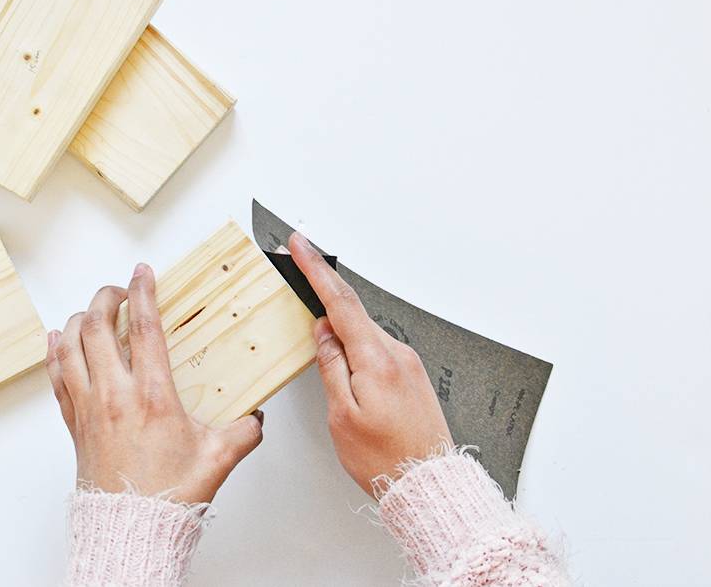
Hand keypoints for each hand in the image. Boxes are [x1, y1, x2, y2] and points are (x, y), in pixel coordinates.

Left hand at [45, 263, 264, 503]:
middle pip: (98, 326)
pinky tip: (57, 341)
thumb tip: (255, 418)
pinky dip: (55, 352)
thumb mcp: (218, 458)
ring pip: (70, 346)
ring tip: (91, 310)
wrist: (132, 529)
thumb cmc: (168, 497)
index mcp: (153, 395)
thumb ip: (243, 431)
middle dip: (106, 297)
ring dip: (78, 319)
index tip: (142, 272)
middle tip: (118, 290)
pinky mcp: (75, 423)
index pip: (144, 327)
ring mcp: (90, 407)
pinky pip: (56, 376)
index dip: (142, 291)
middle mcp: (115, 395)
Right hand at [288, 232, 451, 495]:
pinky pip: (376, 349)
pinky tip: (345, 361)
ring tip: (319, 340)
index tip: (301, 244)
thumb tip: (323, 331)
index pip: (341, 303)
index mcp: (377, 359)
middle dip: (325, 290)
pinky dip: (355, 345)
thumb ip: (331, 366)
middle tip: (300, 268)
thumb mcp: (342, 415)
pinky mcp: (411, 375)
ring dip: (339, 327)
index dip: (317, 270)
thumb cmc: (384, 459)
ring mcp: (408, 363)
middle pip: (352, 312)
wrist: (430, 484)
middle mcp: (397, 354)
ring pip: (363, 333)